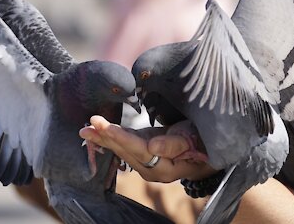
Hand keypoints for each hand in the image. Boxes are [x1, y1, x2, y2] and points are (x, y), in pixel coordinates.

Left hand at [79, 116, 215, 182]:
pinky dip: (110, 138)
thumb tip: (152, 148)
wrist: (207, 149)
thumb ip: (173, 145)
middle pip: (125, 151)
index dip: (120, 137)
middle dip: (106, 137)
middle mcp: (151, 169)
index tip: (103, 126)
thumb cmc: (203, 142)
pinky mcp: (143, 151)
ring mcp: (146, 162)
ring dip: (103, 138)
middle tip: (88, 124)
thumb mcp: (193, 140)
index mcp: (163, 168)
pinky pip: (125, 145)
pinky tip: (97, 132)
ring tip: (86, 128)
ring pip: (121, 149)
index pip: (138, 150)